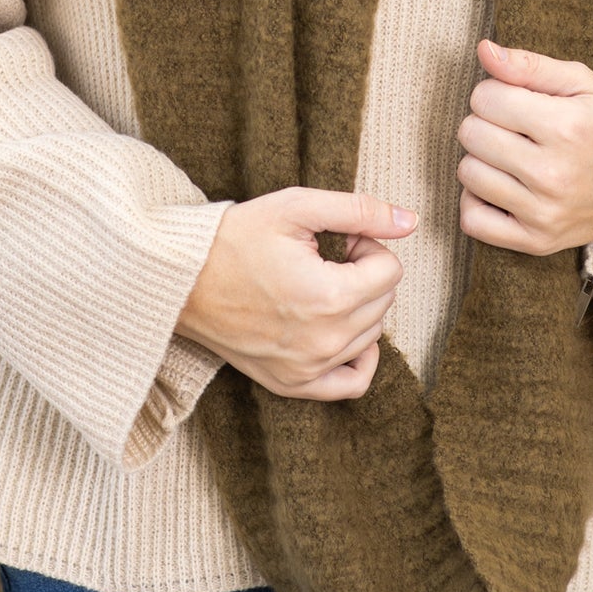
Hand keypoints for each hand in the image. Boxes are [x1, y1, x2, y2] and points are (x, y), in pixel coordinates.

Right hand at [174, 188, 417, 400]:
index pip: (390, 270)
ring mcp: (308, 369)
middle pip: (384, 301)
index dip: (366, 244)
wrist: (182, 280)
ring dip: (357, 306)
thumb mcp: (296, 207)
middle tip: (324, 257)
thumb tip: (410, 222)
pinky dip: (360, 358)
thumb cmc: (235, 238)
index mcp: (329, 298)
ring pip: (372, 335)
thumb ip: (360, 211)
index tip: (335, 239)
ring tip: (318, 283)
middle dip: (363, 273)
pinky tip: (343, 329)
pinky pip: (352, 384)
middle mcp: (324, 341)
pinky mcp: (292, 384)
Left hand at [456, 41, 592, 260]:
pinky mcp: (536, 242)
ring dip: (482, 159)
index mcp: (568, 127)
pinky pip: (472, 220)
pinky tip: (501, 186)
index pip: (485, 98)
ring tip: (512, 155)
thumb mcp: (584, 84)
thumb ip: (531, 66)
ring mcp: (544, 213)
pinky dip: (476, 201)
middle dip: (486, 122)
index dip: (496, 92)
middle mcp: (554, 174)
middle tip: (515, 128)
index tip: (518, 100)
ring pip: (467, 173)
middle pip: (471, 133)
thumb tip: (484, 50)